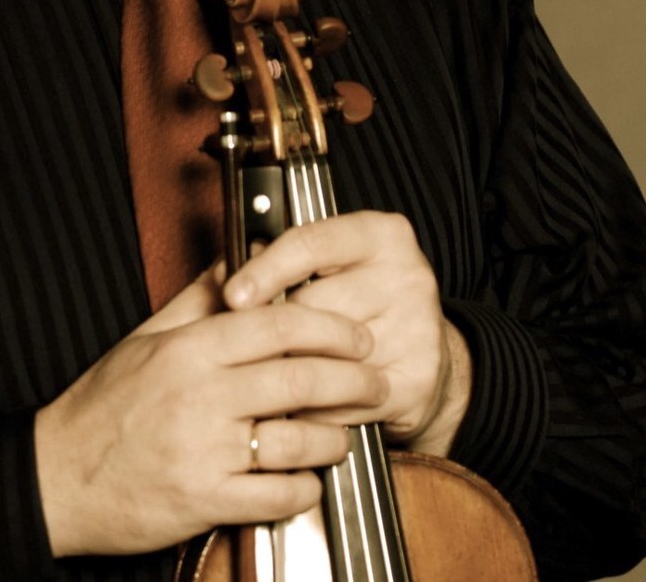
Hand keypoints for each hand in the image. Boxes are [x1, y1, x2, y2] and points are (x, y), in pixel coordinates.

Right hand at [33, 265, 385, 556]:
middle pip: (300, 381)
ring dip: (334, 439)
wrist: (56, 477)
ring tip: (343, 434)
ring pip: (297, 441)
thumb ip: (198, 299)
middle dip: (353, 381)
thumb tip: (239, 259)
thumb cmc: (102, 405)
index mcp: (190, 349)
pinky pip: (277, 495)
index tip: (358, 336)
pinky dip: (304, 487)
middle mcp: (200, 396)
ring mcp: (204, 451)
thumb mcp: (147, 339)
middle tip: (376, 382)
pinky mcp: (204, 503)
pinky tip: (308, 479)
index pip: (279, 326)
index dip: (330, 329)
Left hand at [222, 211, 471, 454]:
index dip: (265, 269)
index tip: (232, 295)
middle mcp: (406, 275)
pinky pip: (340, 401)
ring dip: (289, 374)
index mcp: (380, 235)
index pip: (312, 243)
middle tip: (255, 345)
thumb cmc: (354, 302)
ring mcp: (417, 328)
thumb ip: (272, 261)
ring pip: (324, 359)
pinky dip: (312, 410)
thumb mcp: (320, 267)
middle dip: (276, 332)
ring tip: (275, 376)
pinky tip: (303, 405)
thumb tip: (224, 272)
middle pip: (313, 307)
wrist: (421, 356)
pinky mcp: (417, 380)